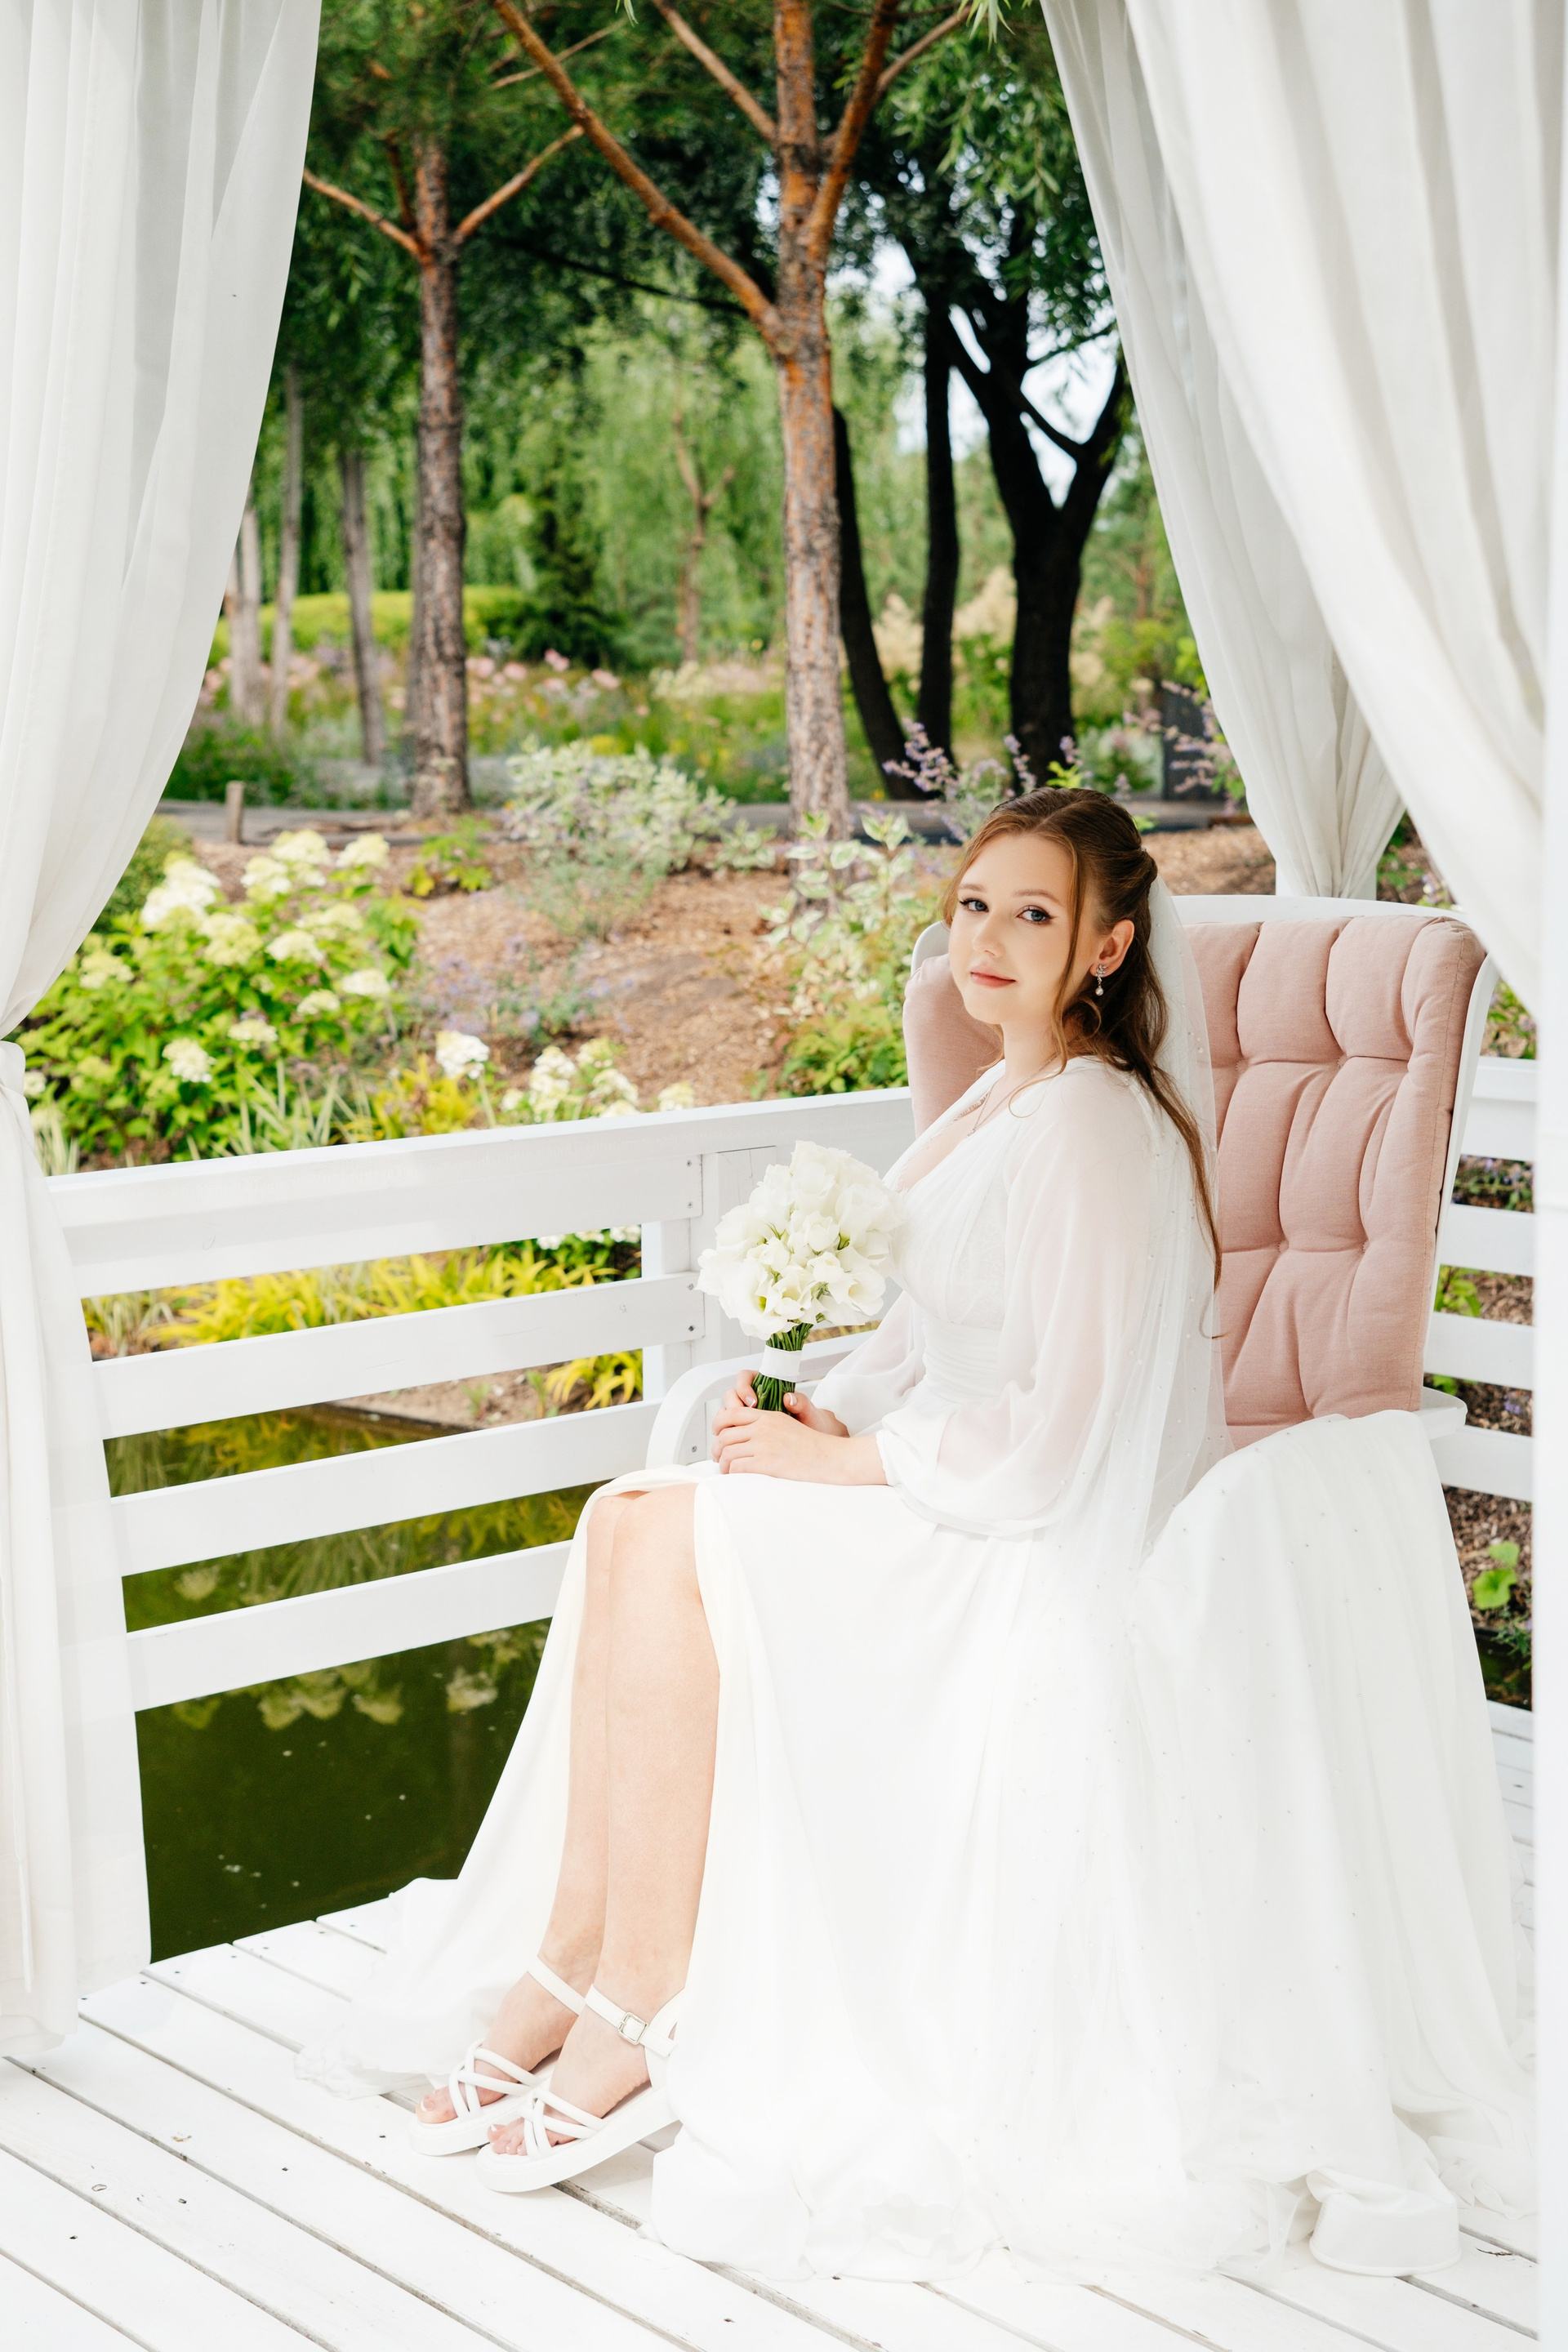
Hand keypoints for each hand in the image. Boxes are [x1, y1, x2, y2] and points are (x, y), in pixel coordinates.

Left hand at [711, 1386, 880, 1484]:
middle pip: (724, 1435)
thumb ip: (766, 1425)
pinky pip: (736, 1467)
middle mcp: (762, 1428)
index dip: (718, 1424)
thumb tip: (747, 1433)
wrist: (829, 1458)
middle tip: (719, 1458)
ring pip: (727, 1452)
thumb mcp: (788, 1425)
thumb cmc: (811, 1447)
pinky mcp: (765, 1463)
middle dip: (717, 1449)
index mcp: (767, 1416)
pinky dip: (731, 1474)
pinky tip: (736, 1478)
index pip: (731, 1413)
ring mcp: (763, 1445)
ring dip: (723, 1464)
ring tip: (727, 1471)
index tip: (717, 1434)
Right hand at [713, 1377, 847, 1442]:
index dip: (743, 1388)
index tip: (753, 1402)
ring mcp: (748, 1416)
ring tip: (738, 1435)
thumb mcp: (809, 1413)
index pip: (744, 1378)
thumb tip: (789, 1398)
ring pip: (726, 1413)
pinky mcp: (745, 1431)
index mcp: (766, 1386)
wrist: (812, 1441)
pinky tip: (738, 1445)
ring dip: (727, 1423)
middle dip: (732, 1407)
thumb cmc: (811, 1423)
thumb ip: (801, 1403)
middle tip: (742, 1420)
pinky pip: (730, 1430)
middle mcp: (753, 1399)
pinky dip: (730, 1436)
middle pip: (730, 1395)